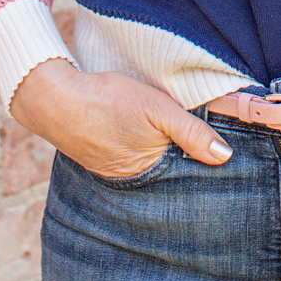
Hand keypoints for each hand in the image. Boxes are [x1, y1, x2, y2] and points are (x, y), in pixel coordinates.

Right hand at [10, 58, 232, 178]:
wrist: (55, 98)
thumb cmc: (108, 99)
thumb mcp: (157, 108)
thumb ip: (191, 132)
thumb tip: (224, 157)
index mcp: (150, 171)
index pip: (186, 179)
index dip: (202, 170)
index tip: (223, 167)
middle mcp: (133, 181)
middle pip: (169, 178)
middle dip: (185, 171)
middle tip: (206, 161)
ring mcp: (115, 174)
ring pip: (151, 172)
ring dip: (163, 162)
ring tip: (178, 152)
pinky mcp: (101, 163)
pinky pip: (131, 166)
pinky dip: (142, 157)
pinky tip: (146, 144)